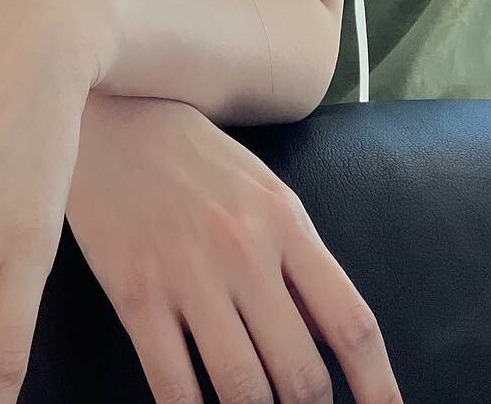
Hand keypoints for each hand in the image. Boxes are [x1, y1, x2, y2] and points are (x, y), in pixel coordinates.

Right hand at [65, 91, 403, 403]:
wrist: (111, 114)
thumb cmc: (193, 158)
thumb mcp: (262, 193)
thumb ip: (297, 265)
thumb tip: (326, 345)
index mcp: (285, 222)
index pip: (351, 323)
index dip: (378, 387)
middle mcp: (245, 250)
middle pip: (301, 373)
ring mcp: (188, 274)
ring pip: (242, 390)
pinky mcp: (135, 294)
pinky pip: (174, 388)